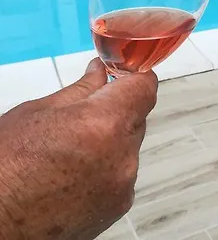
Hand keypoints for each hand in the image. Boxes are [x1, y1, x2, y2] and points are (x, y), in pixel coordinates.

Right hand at [0, 59, 157, 239]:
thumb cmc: (4, 169)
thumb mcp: (38, 113)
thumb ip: (81, 89)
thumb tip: (101, 72)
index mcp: (104, 123)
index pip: (145, 87)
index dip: (135, 77)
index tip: (123, 76)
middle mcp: (123, 155)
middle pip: (136, 117)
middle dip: (115, 110)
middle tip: (83, 115)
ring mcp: (123, 183)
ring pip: (128, 145)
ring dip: (110, 141)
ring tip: (71, 150)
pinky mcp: (119, 205)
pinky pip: (122, 172)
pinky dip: (106, 166)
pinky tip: (74, 173)